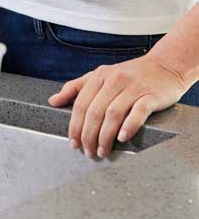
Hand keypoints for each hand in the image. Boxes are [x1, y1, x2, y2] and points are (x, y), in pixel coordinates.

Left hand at [48, 54, 186, 158]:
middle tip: (88, 152)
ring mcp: (133, 87)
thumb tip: (52, 101)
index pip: (81, 103)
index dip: (75, 126)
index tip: (73, 144)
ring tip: (102, 151)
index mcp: (100, 75)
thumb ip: (76, 87)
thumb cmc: (130, 74)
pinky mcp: (151, 95)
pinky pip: (138, 111)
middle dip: (89, 135)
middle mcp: (114, 79)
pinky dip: (129, 125)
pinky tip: (122, 138)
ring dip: (105, 136)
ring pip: (114, 113)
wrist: (165, 65)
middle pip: (95, 111)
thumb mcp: (100, 75)